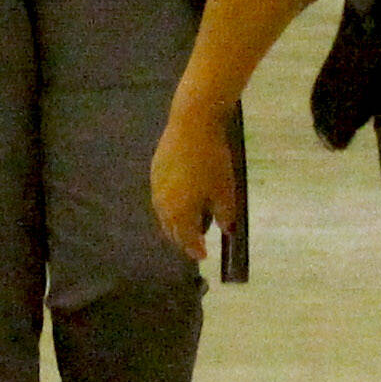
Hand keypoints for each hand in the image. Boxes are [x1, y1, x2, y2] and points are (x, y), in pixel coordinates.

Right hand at [149, 106, 239, 261]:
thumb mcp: (225, 190)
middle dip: (183, 239)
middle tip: (195, 242)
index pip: (186, 239)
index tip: (203, 256)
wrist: (192, 125)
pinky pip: (162, 198)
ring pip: (164, 214)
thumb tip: (225, 229)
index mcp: (179, 212)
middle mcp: (162, 205)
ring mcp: (156, 187)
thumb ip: (225, 214)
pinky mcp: (155, 171)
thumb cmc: (212, 160)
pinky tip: (182, 199)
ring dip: (176, 222)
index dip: (195, 249)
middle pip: (171, 230)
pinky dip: (171, 206)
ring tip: (189, 222)